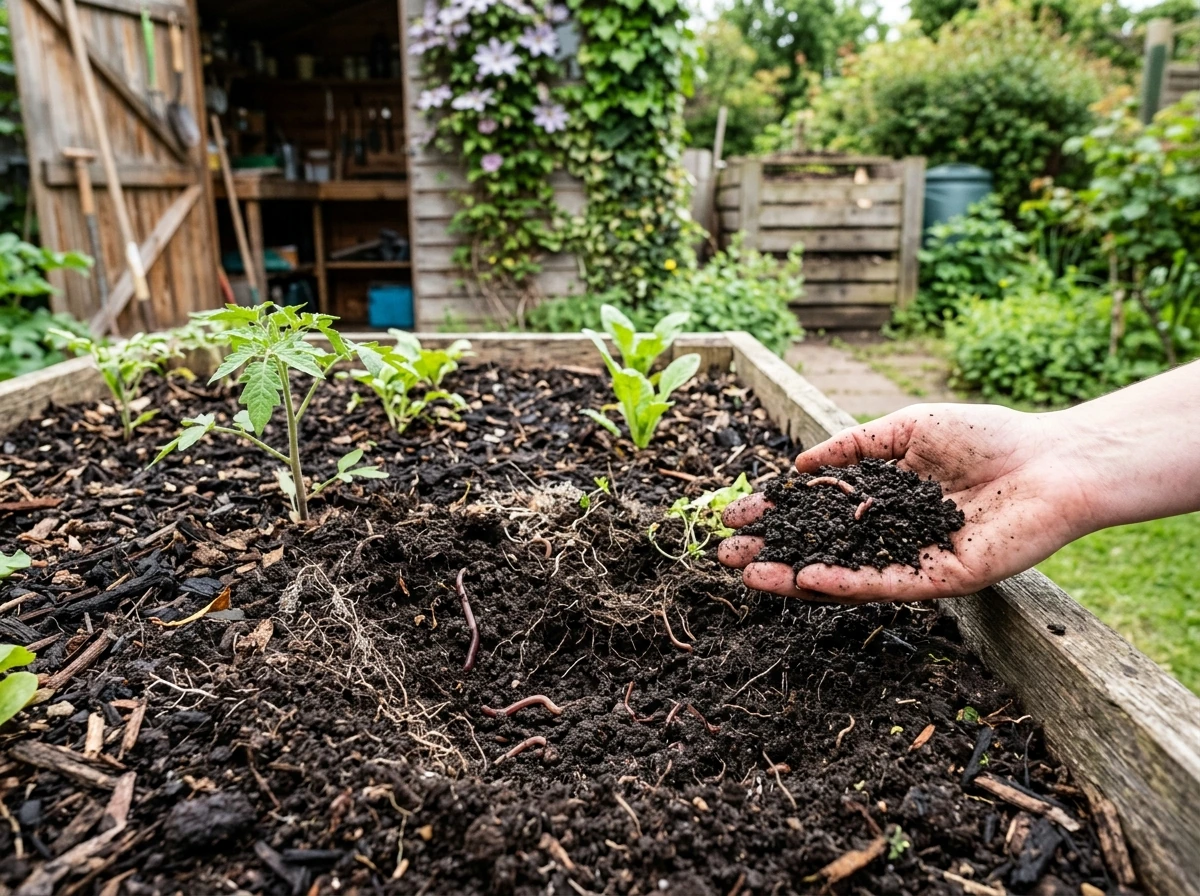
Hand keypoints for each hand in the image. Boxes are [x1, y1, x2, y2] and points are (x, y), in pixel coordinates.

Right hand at [717, 403, 1094, 601]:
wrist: (1052, 460)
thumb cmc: (987, 436)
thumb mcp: (905, 428)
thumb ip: (852, 448)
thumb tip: (799, 466)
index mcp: (881, 496)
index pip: (814, 508)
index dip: (775, 512)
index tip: (735, 514)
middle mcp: (890, 532)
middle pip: (819, 546)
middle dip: (771, 551)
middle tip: (727, 556)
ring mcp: (911, 558)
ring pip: (843, 573)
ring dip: (795, 576)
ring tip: (752, 576)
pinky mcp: (939, 578)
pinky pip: (885, 584)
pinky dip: (847, 584)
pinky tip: (810, 579)